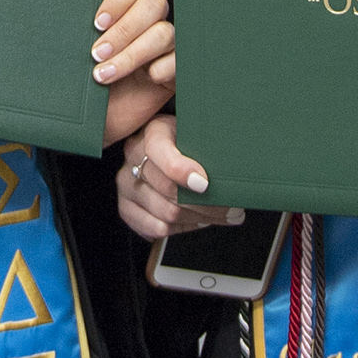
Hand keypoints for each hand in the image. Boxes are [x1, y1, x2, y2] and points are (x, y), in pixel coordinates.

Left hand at [92, 0, 174, 143]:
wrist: (87, 124)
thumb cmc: (79, 81)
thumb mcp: (74, 47)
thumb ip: (78, 13)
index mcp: (125, 4)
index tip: (97, 22)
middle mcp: (148, 19)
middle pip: (153, 2)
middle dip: (124, 29)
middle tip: (96, 52)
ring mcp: (164, 45)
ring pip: (163, 32)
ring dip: (133, 53)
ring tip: (105, 74)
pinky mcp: (175, 69)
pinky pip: (181, 59)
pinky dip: (164, 66)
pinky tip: (147, 76)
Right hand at [113, 113, 235, 240]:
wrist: (172, 147)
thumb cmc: (191, 141)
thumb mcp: (200, 133)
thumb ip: (210, 147)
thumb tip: (231, 170)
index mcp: (153, 130)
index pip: (159, 150)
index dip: (182, 171)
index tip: (205, 183)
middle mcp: (133, 155)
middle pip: (168, 189)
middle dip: (206, 203)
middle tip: (231, 207)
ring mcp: (127, 182)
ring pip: (166, 212)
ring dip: (200, 218)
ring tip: (221, 214)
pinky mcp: (127, 207)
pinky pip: (156, 228)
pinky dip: (183, 228)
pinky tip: (197, 219)